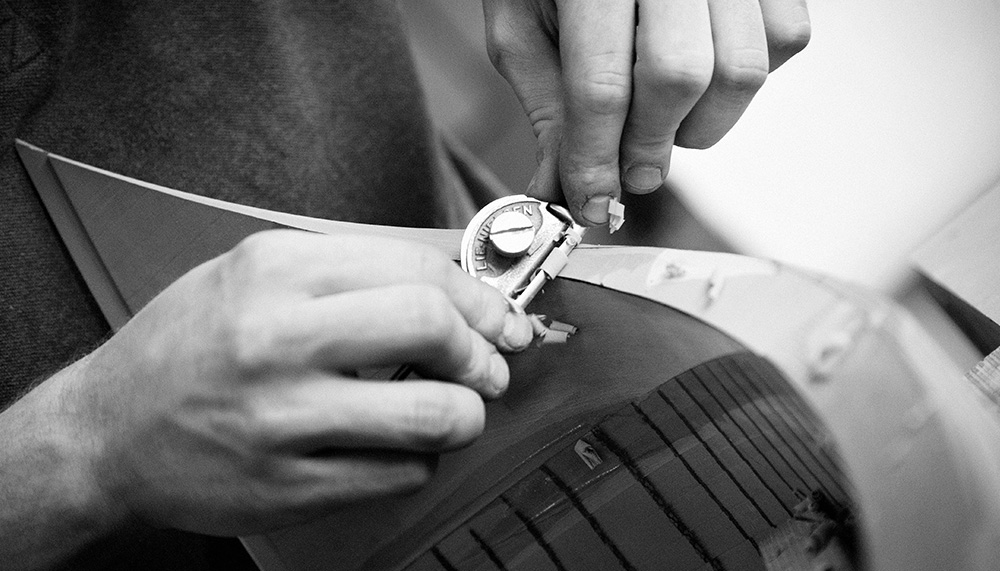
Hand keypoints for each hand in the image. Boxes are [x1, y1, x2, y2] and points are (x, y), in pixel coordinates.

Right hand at [48, 231, 533, 535]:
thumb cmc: (190, 346)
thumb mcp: (257, 274)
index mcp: (274, 273)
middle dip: (484, 349)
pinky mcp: (288, 487)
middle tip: (489, 363)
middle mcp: (275, 340)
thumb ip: (357, 266)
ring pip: (433, 415)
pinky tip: (395, 445)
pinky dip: (420, 459)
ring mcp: (281, 420)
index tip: (500, 316)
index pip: (417, 270)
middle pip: (431, 327)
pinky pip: (402, 474)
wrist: (107, 434)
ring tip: (453, 408)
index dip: (481, 297)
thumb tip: (461, 271)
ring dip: (467, 413)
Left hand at [483, 0, 810, 224]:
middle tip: (631, 171)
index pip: (601, 83)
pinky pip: (784, 39)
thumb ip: (546, 105)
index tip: (592, 202)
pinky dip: (747, 82)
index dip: (596, 158)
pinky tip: (704, 79)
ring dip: (703, 124)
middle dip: (651, 144)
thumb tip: (560, 189)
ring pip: (743, 69)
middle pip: (680, 77)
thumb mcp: (522, 24)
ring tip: (664, 121)